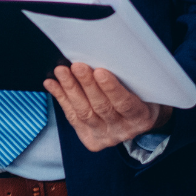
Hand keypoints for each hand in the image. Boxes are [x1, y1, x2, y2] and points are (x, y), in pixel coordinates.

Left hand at [43, 63, 170, 151]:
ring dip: (70, 89)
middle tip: (77, 66)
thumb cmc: (141, 97)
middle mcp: (123, 131)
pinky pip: (72, 117)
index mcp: (141, 117)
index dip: (112, 88)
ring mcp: (105, 137)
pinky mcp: (90, 139)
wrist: (138, 120)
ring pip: (84, 113)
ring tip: (61, 71)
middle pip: (101, 107)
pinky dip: (61, 98)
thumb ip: (129, 78)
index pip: (125, 103)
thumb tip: (107, 56)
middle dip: (87, 85)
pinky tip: (52, 84)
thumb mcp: (144, 88)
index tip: (100, 71)